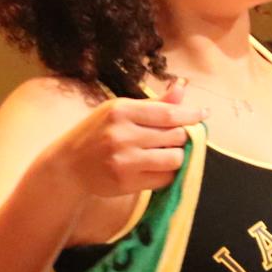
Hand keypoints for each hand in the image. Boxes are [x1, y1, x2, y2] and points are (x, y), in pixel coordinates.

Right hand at [45, 79, 204, 197]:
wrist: (68, 165)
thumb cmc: (97, 133)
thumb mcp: (119, 111)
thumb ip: (153, 104)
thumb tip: (182, 89)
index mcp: (121, 111)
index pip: (168, 114)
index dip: (191, 115)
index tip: (203, 114)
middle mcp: (122, 134)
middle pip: (176, 136)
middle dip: (182, 137)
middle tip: (174, 138)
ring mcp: (124, 160)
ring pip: (174, 158)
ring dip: (178, 156)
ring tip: (167, 152)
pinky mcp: (126, 182)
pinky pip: (164, 178)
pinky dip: (168, 173)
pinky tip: (158, 167)